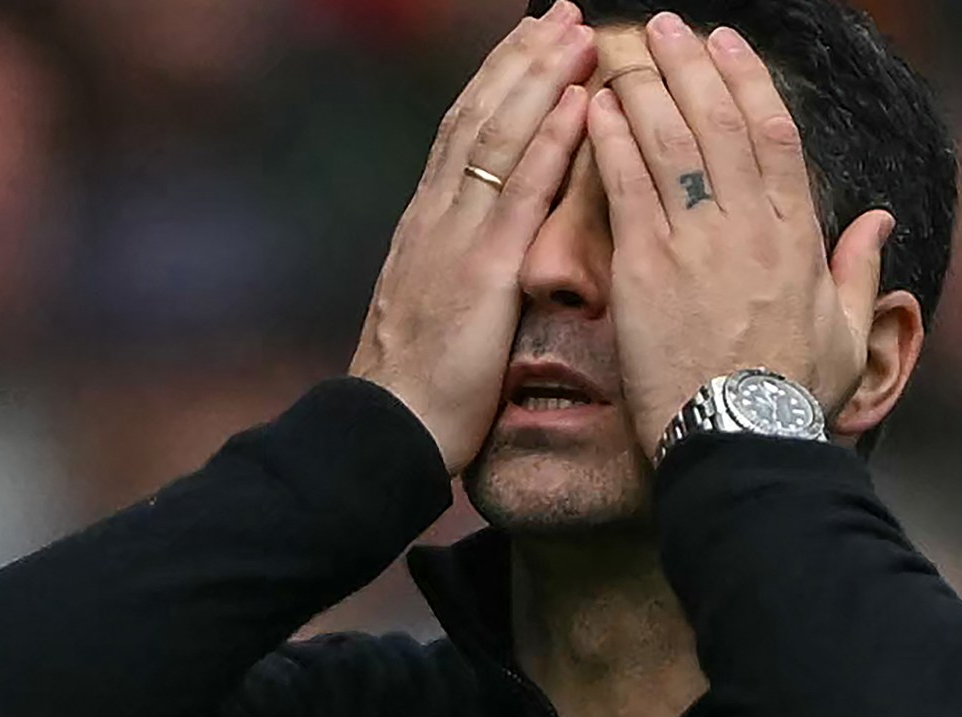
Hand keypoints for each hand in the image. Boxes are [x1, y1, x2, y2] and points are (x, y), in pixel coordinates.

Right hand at [349, 1, 597, 474]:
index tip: (531, 41)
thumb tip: (475, 252)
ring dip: (540, 80)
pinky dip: (548, 143)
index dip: (498, 82)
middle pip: (480, 117)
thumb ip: (453, 270)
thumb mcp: (432, 310)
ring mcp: (455, 238)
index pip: (464, 133)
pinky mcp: (480, 272)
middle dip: (522, 59)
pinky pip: (520, 194)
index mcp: (427, 225)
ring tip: (576, 33)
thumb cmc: (415, 387)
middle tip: (562, 12)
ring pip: (498, 139)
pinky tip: (576, 105)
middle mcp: (437, 217)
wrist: (384, 429)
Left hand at [585, 15, 895, 457]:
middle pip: (719, 123)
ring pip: (670, 141)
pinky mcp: (644, 268)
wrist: (742, 445)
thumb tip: (882, 219)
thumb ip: (859, 270)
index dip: (750, 84)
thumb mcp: (847, 335)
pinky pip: (625, 186)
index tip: (730, 47)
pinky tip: (594, 108)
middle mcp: (749, 227)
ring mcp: (696, 243)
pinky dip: (610, 141)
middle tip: (669, 26)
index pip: (775, 137)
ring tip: (627, 50)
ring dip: (647, 87)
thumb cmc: (792, 401)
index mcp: (799, 237)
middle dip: (692, 66)